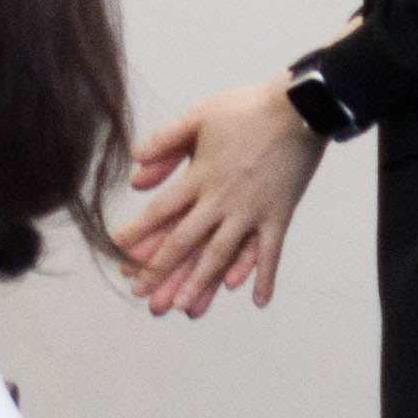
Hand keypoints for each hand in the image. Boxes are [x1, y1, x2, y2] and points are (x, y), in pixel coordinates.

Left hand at [116, 77, 331, 315]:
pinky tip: (256, 300)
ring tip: (185, 309)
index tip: (118, 257)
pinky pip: (271, 252)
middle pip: (186, 242)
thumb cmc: (244, 110)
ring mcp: (253, 211)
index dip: (138, 237)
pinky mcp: (280, 215)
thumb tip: (134, 172)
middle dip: (162, 272)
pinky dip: (264, 276)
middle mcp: (223, 200)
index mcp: (199, 177)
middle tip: (144, 298)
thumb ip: (163, 144)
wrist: (299, 108)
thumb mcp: (195, 117)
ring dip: (203, 283)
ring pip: (223, 255)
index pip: (160, 213)